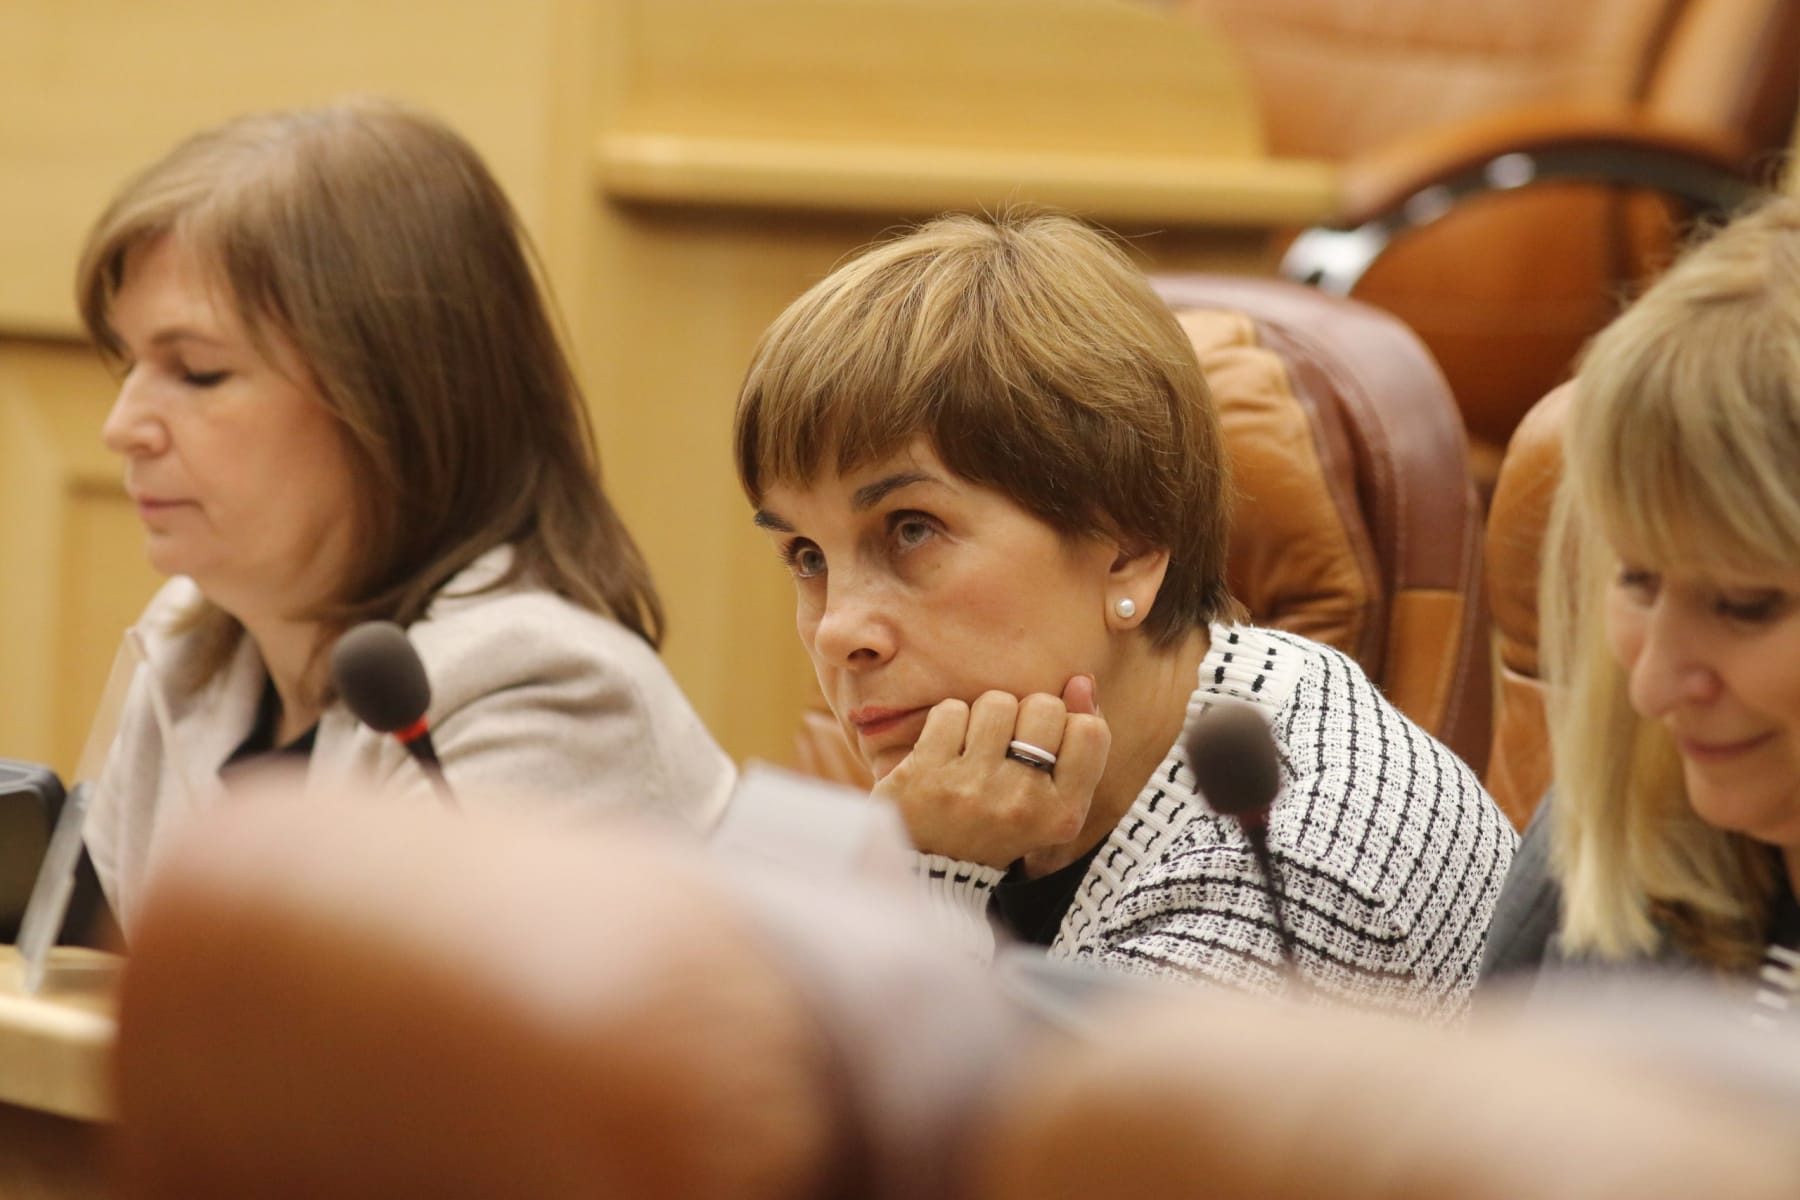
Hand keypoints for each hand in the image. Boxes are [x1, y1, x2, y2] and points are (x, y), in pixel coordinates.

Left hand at [873, 676, 1109, 869]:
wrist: (930, 870)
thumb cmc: (998, 826)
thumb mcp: (1050, 802)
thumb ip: (1078, 743)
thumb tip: (1081, 681)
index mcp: (1062, 814)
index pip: (1090, 731)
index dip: (1067, 725)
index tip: (1045, 747)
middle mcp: (1022, 802)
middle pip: (1044, 707)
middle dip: (1024, 716)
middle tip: (1005, 748)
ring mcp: (973, 787)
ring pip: (997, 702)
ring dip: (985, 716)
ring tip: (974, 748)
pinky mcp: (928, 773)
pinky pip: (951, 710)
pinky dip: (948, 722)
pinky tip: (944, 751)